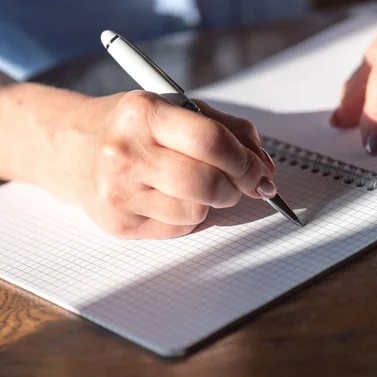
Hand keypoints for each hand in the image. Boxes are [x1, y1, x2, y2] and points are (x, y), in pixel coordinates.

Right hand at [59, 91, 275, 238]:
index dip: (246, 161)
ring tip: (192, 184)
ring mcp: (118, 192)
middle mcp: (125, 152)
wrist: (74, 148)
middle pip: (207, 183)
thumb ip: (229, 131)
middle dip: (237, 187)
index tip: (261, 172)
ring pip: (196, 212)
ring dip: (210, 202)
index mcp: (144, 113)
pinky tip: (168, 197)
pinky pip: (179, 229)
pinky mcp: (118, 224)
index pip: (211, 141)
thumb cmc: (135, 127)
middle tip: (242, 183)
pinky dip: (188, 216)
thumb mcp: (178, 109)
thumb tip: (265, 169)